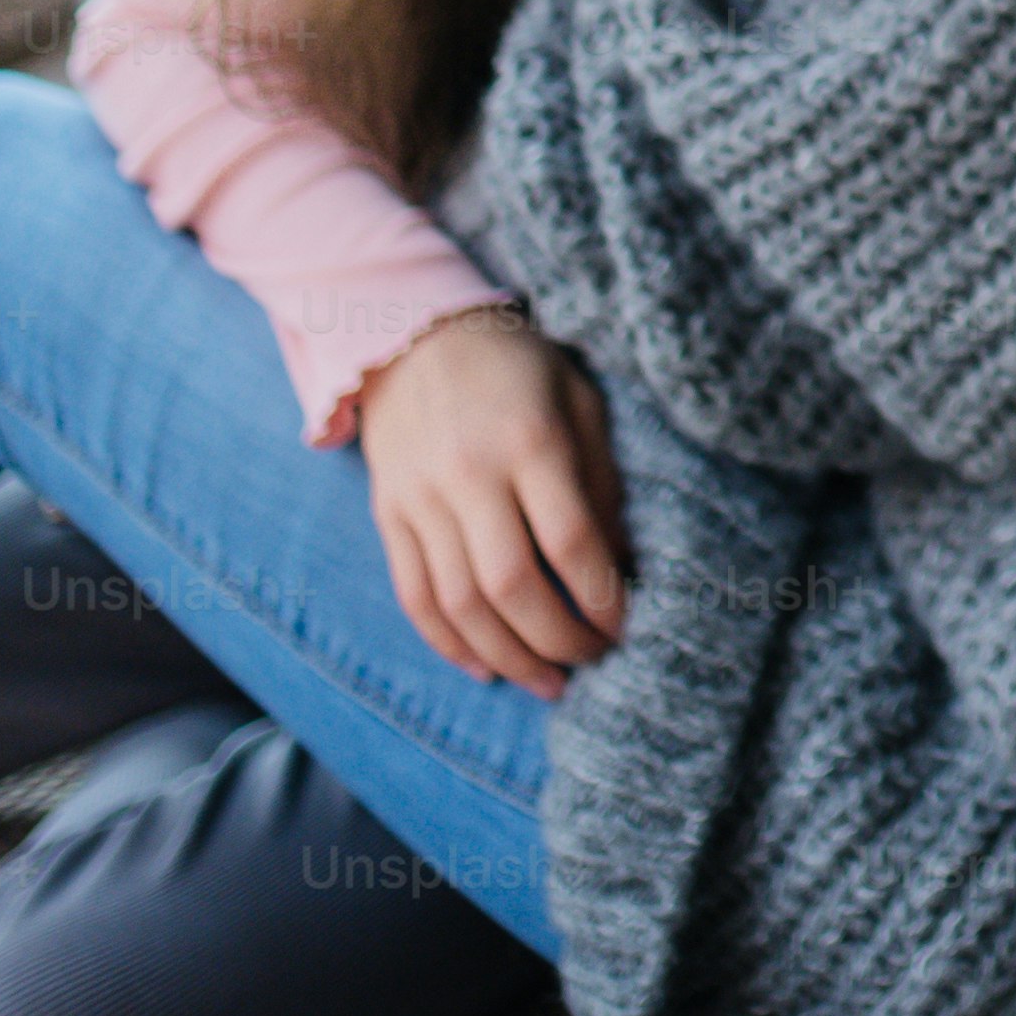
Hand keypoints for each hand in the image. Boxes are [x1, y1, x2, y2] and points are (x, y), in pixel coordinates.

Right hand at [355, 305, 630, 696]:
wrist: (415, 334)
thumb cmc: (517, 368)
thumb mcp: (578, 399)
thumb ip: (600, 479)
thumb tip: (621, 563)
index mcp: (530, 441)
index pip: (570, 540)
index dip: (602, 597)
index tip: (627, 626)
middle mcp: (470, 475)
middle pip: (512, 584)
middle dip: (558, 639)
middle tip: (591, 662)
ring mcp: (421, 499)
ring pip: (460, 603)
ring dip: (507, 656)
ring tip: (547, 682)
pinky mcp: (388, 515)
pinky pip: (415, 595)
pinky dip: (448, 643)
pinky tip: (484, 668)